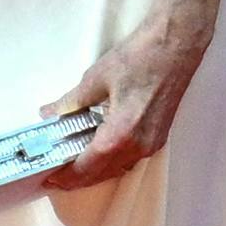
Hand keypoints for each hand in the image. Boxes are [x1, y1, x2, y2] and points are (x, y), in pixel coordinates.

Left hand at [47, 0, 225, 187]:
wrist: (177, 45)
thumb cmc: (139, 57)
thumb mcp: (96, 78)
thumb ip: (71, 102)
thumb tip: (48, 113)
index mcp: (120, 134)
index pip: (87, 167)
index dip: (66, 177)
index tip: (49, 180)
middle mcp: (138, 146)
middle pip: (102, 174)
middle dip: (77, 179)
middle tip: (55, 178)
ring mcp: (151, 144)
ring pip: (117, 169)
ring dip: (95, 172)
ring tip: (72, 167)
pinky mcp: (158, 137)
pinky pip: (130, 159)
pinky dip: (111, 162)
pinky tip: (99, 153)